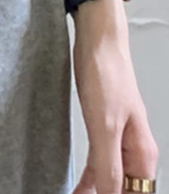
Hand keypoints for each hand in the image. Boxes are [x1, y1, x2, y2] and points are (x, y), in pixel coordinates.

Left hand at [71, 1, 158, 192]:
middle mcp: (135, 152)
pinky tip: (77, 189)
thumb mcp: (105, 126)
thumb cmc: (107, 73)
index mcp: (143, 155)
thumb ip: (109, 167)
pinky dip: (88, 180)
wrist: (98, 41)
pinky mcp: (103, 129)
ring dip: (96, 193)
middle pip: (126, 191)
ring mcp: (119, 141)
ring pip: (111, 181)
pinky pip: (98, 165)